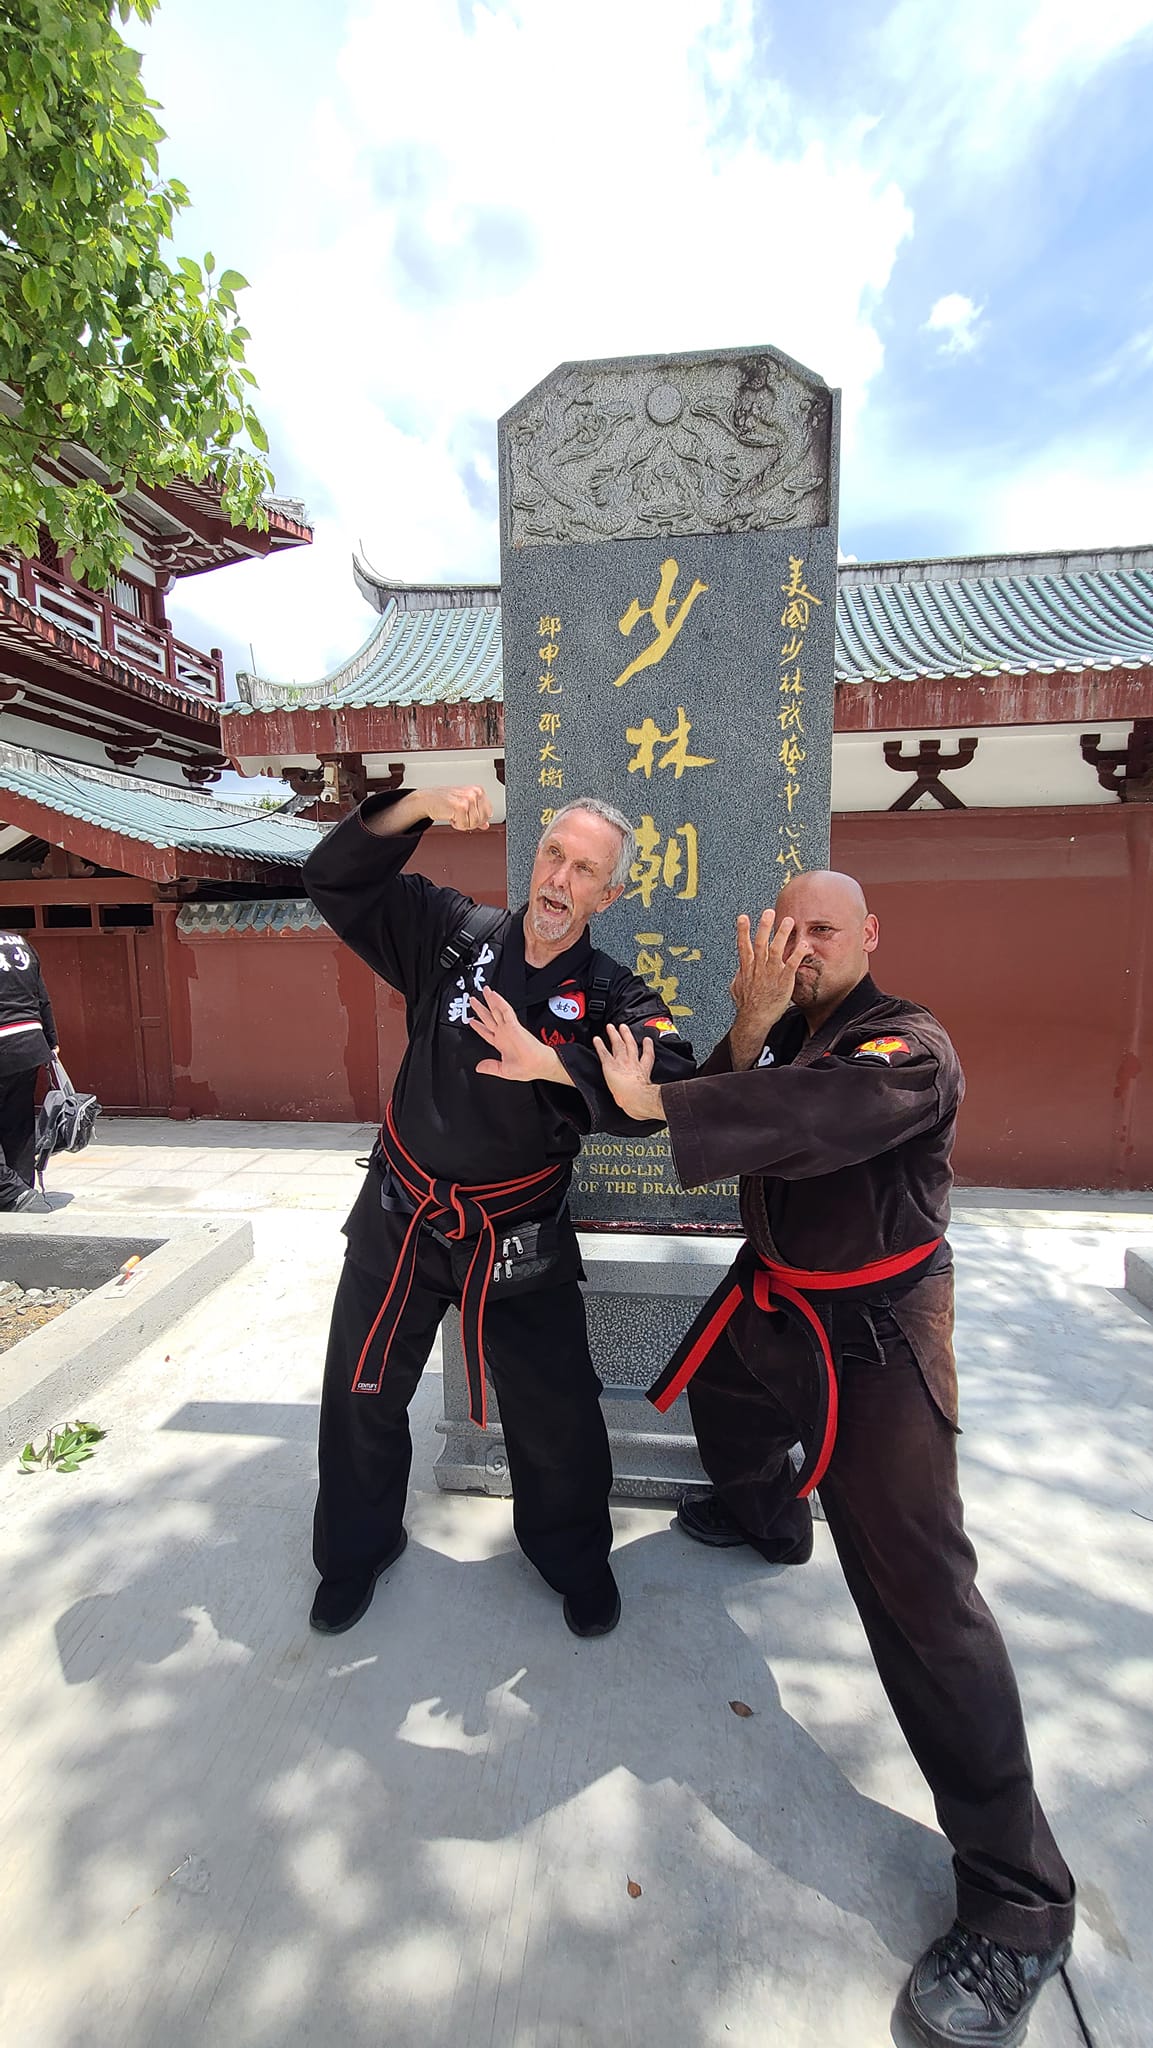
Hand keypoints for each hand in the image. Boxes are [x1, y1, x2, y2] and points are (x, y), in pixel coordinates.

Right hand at [426, 785, 491, 830]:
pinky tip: (450, 816)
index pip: (489, 813)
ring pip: (473, 823)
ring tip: (454, 814)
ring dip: (462, 823)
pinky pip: (464, 825)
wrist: (427, 799)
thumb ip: (477, 814)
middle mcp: (474, 793)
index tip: (468, 815)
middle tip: (460, 816)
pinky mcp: (460, 807)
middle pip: (482, 819)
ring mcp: (468, 799)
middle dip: (470, 822)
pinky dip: (456, 824)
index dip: (478, 819)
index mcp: (478, 790)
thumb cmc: (444, 800)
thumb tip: (486, 824)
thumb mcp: (464, 805)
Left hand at [470, 987, 559, 1082]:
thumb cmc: (527, 1068)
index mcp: (501, 1044)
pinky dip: (499, 1002)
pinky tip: (494, 995)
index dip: (478, 1026)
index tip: (471, 1021)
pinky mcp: (514, 1025)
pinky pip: (505, 1010)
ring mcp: (508, 1028)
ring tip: (484, 991)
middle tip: (473, 1000)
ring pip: (497, 1010)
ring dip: (490, 1000)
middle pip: (489, 1017)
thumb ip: (490, 1067)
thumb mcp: (503, 1070)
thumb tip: (479, 1067)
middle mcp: (504, 1034)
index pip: (486, 1032)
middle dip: (481, 1008)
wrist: (538, 1065)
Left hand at [593, 1023, 663, 1122]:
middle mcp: (633, 1064)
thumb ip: (652, 1096)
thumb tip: (653, 1106)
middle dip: (627, 1036)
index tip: (647, 1041)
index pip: (647, 1057)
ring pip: (618, 1045)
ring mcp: (621, 1063)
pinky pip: (604, 1053)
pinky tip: (596, 1039)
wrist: (637, 1098)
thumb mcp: (652, 1096)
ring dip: (614, 1035)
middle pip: (631, 1046)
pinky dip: (600, 1045)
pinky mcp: (610, 1066)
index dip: (648, 1047)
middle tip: (624, 1028)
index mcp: (643, 1071)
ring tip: (611, 1027)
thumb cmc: (644, 1101)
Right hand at [728, 910, 796, 1069]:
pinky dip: (798, 953)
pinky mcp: (784, 980)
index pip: (743, 945)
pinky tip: (804, 944)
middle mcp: (759, 967)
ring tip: (788, 921)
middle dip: (764, 926)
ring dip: (782, 934)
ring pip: (777, 948)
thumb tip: (738, 971)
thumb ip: (739, 976)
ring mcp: (771, 972)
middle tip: (769, 912)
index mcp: (747, 968)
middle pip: (760, 942)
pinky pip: (792, 964)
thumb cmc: (747, 1006)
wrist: (755, 1019)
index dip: (742, 930)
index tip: (743, 917)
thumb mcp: (737, 989)